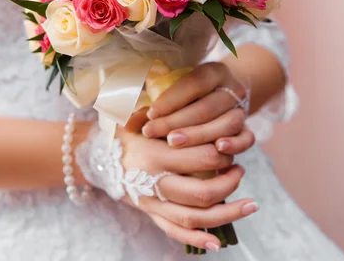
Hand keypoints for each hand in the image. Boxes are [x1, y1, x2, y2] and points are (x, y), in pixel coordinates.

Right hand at [115, 110, 257, 250]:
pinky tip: (218, 243)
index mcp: (153, 155)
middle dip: (229, 183)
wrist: (93, 158)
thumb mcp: (133, 116)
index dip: (221, 154)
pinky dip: (197, 239)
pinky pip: (175, 232)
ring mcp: (152, 202)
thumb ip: (158, 110)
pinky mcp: (150, 214)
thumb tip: (182, 99)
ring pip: (194, 217)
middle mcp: (154, 182)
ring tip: (250, 205)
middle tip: (239, 170)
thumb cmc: (120, 133)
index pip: (200, 159)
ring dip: (226, 214)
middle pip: (202, 192)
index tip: (227, 147)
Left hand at [142, 62, 254, 154]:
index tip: (149, 114)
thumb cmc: (185, 95)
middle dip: (176, 121)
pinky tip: (217, 149)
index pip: (194, 82)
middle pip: (206, 107)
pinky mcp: (247, 129)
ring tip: (173, 142)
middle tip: (151, 132)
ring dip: (198, 134)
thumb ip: (150, 99)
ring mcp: (242, 109)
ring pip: (226, 123)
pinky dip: (235, 144)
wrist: (219, 98)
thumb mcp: (170, 88)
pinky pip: (247, 138)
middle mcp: (231, 88)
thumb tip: (124, 118)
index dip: (171, 99)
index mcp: (213, 71)